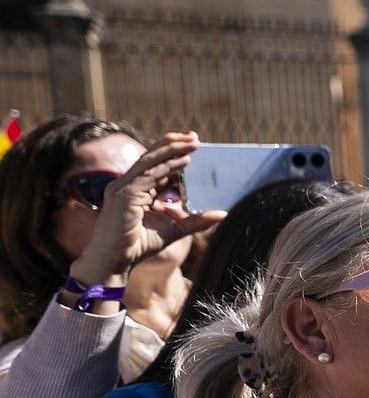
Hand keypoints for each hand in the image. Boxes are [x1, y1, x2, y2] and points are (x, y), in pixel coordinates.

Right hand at [68, 131, 226, 285]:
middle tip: (195, 136)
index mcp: (136, 189)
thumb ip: (196, 220)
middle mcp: (127, 185)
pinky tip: (184, 161)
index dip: (173, 153)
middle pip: (152, 158)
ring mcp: (123, 188)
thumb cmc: (139, 246)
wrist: (116, 261)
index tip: (193, 145)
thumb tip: (222, 213)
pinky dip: (167, 166)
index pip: (156, 166)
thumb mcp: (175, 229)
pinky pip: (148, 175)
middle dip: (173, 144)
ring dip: (172, 149)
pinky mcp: (124, 195)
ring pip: (150, 161)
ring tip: (193, 142)